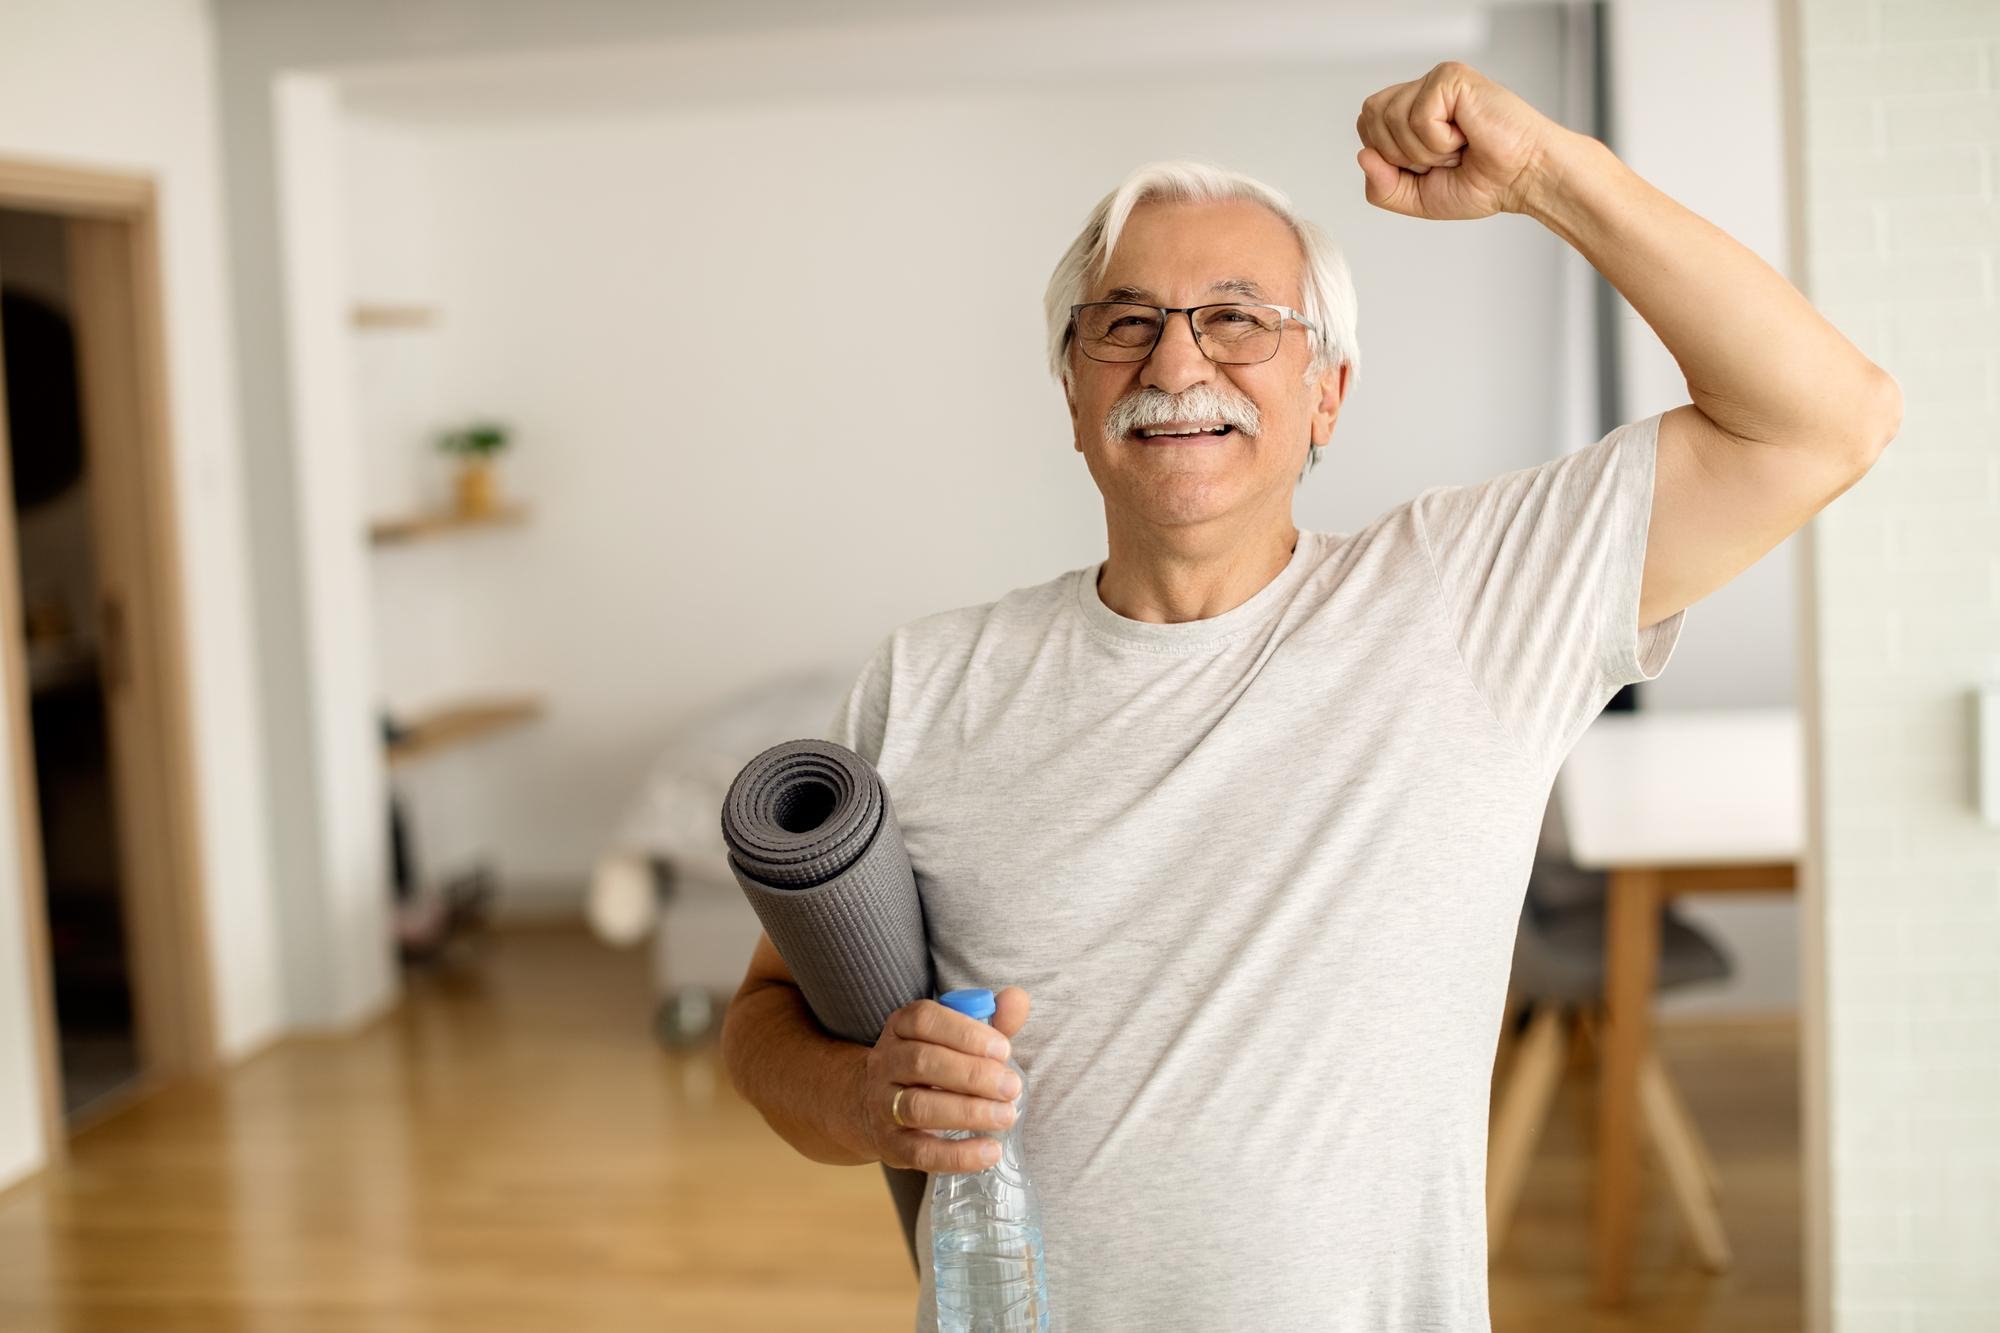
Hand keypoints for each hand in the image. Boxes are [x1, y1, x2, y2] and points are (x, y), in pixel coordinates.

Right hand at [855, 987, 1031, 1173]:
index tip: (1003, 1049)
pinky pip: (920, 1153)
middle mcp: (885, 1063)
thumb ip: (988, 1019)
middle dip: (973, 1074)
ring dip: (968, 1112)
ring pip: (919, 1107)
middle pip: (923, 1062)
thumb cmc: (930, 1066)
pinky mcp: (890, 1145)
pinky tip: (989, 1152)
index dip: (965, 1032)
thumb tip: (1018, 999)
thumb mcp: (952, 1037)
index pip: (924, 1020)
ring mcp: (883, 1105)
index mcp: (901, 1028)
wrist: (868, 1106)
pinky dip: (957, 1155)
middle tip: (1012, 1087)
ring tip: (1006, 1116)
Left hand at [1354, 60, 1566, 219]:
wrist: (1523, 180)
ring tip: (1458, 146)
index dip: (1388, 157)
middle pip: (1370, 117)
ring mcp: (1435, 82)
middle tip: (1444, 156)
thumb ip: (1381, 187)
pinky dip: (1441, 140)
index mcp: (1410, 113)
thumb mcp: (1416, 198)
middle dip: (1402, 154)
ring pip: (1392, 117)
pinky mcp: (1451, 78)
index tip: (1427, 166)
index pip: (1366, 127)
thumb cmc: (1481, 183)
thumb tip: (1363, 156)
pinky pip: (1419, 116)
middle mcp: (1420, 91)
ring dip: (1426, 149)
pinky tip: (1466, 135)